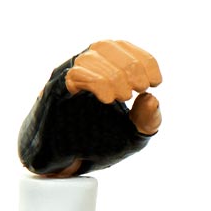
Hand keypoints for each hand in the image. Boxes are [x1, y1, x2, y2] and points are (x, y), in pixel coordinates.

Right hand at [19, 41, 162, 176]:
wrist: (70, 164)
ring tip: (122, 97)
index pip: (124, 47)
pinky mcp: (55, 91)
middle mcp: (85, 69)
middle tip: (139, 89)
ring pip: (89, 58)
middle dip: (131, 67)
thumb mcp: (133, 135)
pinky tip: (108, 98)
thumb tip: (152, 98)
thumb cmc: (101, 144)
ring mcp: (68, 78)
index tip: (154, 83)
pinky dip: (96, 82)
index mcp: (106, 71)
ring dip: (114, 75)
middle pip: (107, 46)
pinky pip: (73, 75)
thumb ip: (147, 120)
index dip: (145, 61)